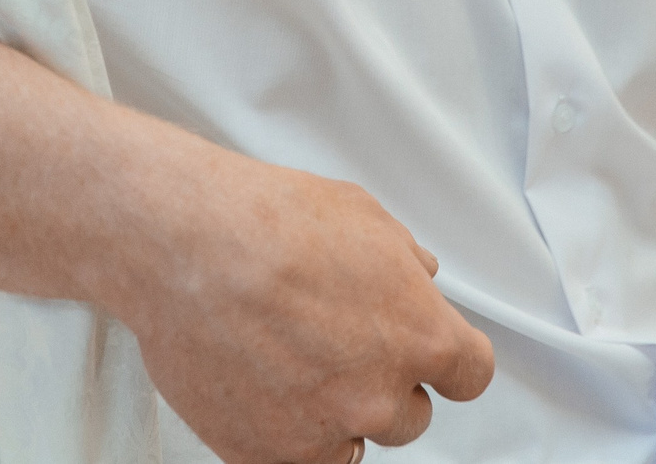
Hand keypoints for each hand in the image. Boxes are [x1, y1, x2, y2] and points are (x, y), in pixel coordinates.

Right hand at [106, 152, 494, 462]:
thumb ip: (404, 260)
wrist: (184, 245)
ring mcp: (321, 433)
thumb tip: (415, 276)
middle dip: (382, 382)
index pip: (471, 375)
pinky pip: (294, 457)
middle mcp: (378, 397)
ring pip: (351, 442)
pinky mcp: (264, 454)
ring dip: (334, 412)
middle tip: (337, 341)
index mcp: (420, 336)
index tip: (436, 357)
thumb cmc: (265, 222)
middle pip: (410, 415)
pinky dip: (283, 429)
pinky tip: (260, 381)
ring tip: (291, 359)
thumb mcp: (362, 216)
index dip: (450, 360)